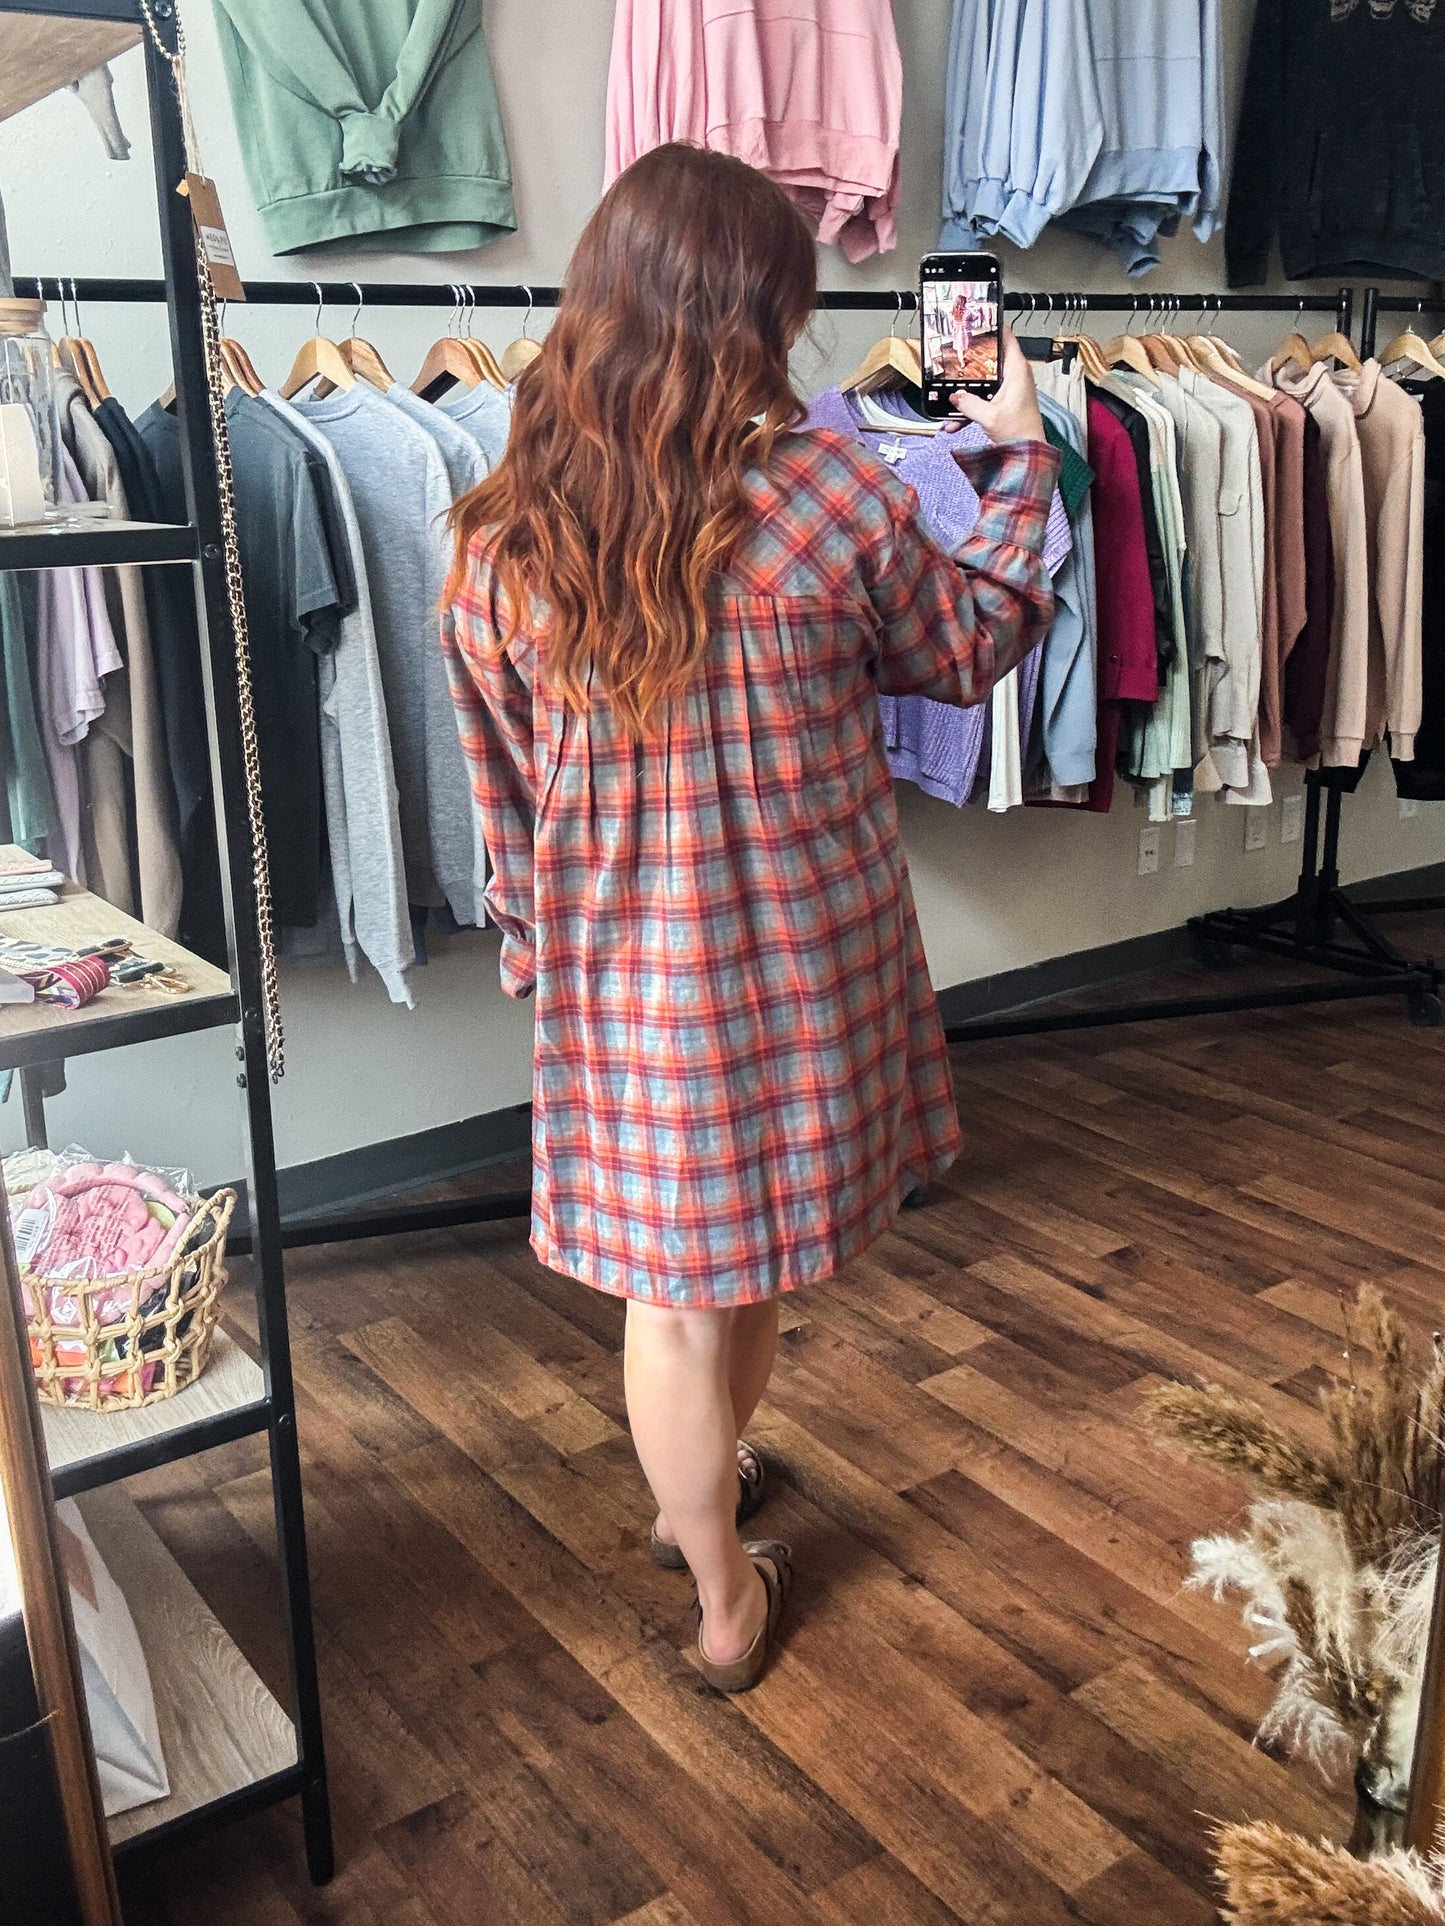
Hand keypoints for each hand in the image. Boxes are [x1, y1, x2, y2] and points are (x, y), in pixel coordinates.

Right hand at [944, 328, 1045, 445]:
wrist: (1028, 454)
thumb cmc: (1021, 434)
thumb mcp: (988, 416)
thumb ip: (968, 404)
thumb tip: (955, 396)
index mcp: (1016, 370)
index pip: (1006, 336)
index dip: (991, 326)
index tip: (976, 321)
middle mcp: (1015, 376)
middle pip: (991, 356)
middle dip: (972, 358)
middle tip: (956, 353)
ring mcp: (1009, 389)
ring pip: (984, 379)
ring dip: (967, 388)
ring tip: (951, 391)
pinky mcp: (1004, 402)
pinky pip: (983, 399)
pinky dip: (969, 408)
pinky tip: (954, 421)